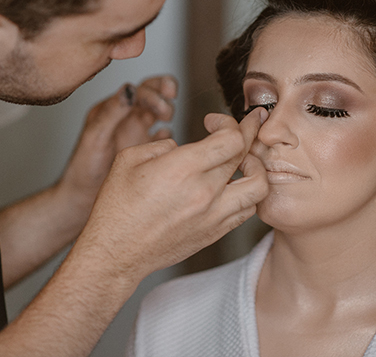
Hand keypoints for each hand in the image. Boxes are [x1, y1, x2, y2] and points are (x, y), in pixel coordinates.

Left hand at [57, 75, 177, 211]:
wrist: (82, 199)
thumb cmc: (83, 170)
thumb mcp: (95, 138)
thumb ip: (111, 113)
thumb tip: (129, 88)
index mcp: (112, 110)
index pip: (138, 90)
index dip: (154, 93)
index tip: (164, 103)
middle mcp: (126, 118)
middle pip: (152, 94)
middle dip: (165, 92)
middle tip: (171, 102)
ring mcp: (136, 133)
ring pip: (158, 112)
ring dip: (168, 111)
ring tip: (167, 121)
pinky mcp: (145, 150)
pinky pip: (163, 137)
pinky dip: (168, 135)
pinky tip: (167, 142)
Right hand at [81, 107, 268, 280]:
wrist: (116, 252)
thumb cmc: (117, 207)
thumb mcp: (129, 159)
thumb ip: (162, 144)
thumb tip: (181, 145)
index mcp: (182, 168)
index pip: (231, 139)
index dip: (229, 123)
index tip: (215, 122)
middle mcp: (204, 191)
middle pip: (247, 156)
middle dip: (250, 134)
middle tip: (246, 126)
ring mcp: (214, 215)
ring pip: (259, 186)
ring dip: (256, 167)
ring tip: (244, 160)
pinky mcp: (215, 232)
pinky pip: (248, 209)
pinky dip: (247, 193)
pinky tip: (234, 185)